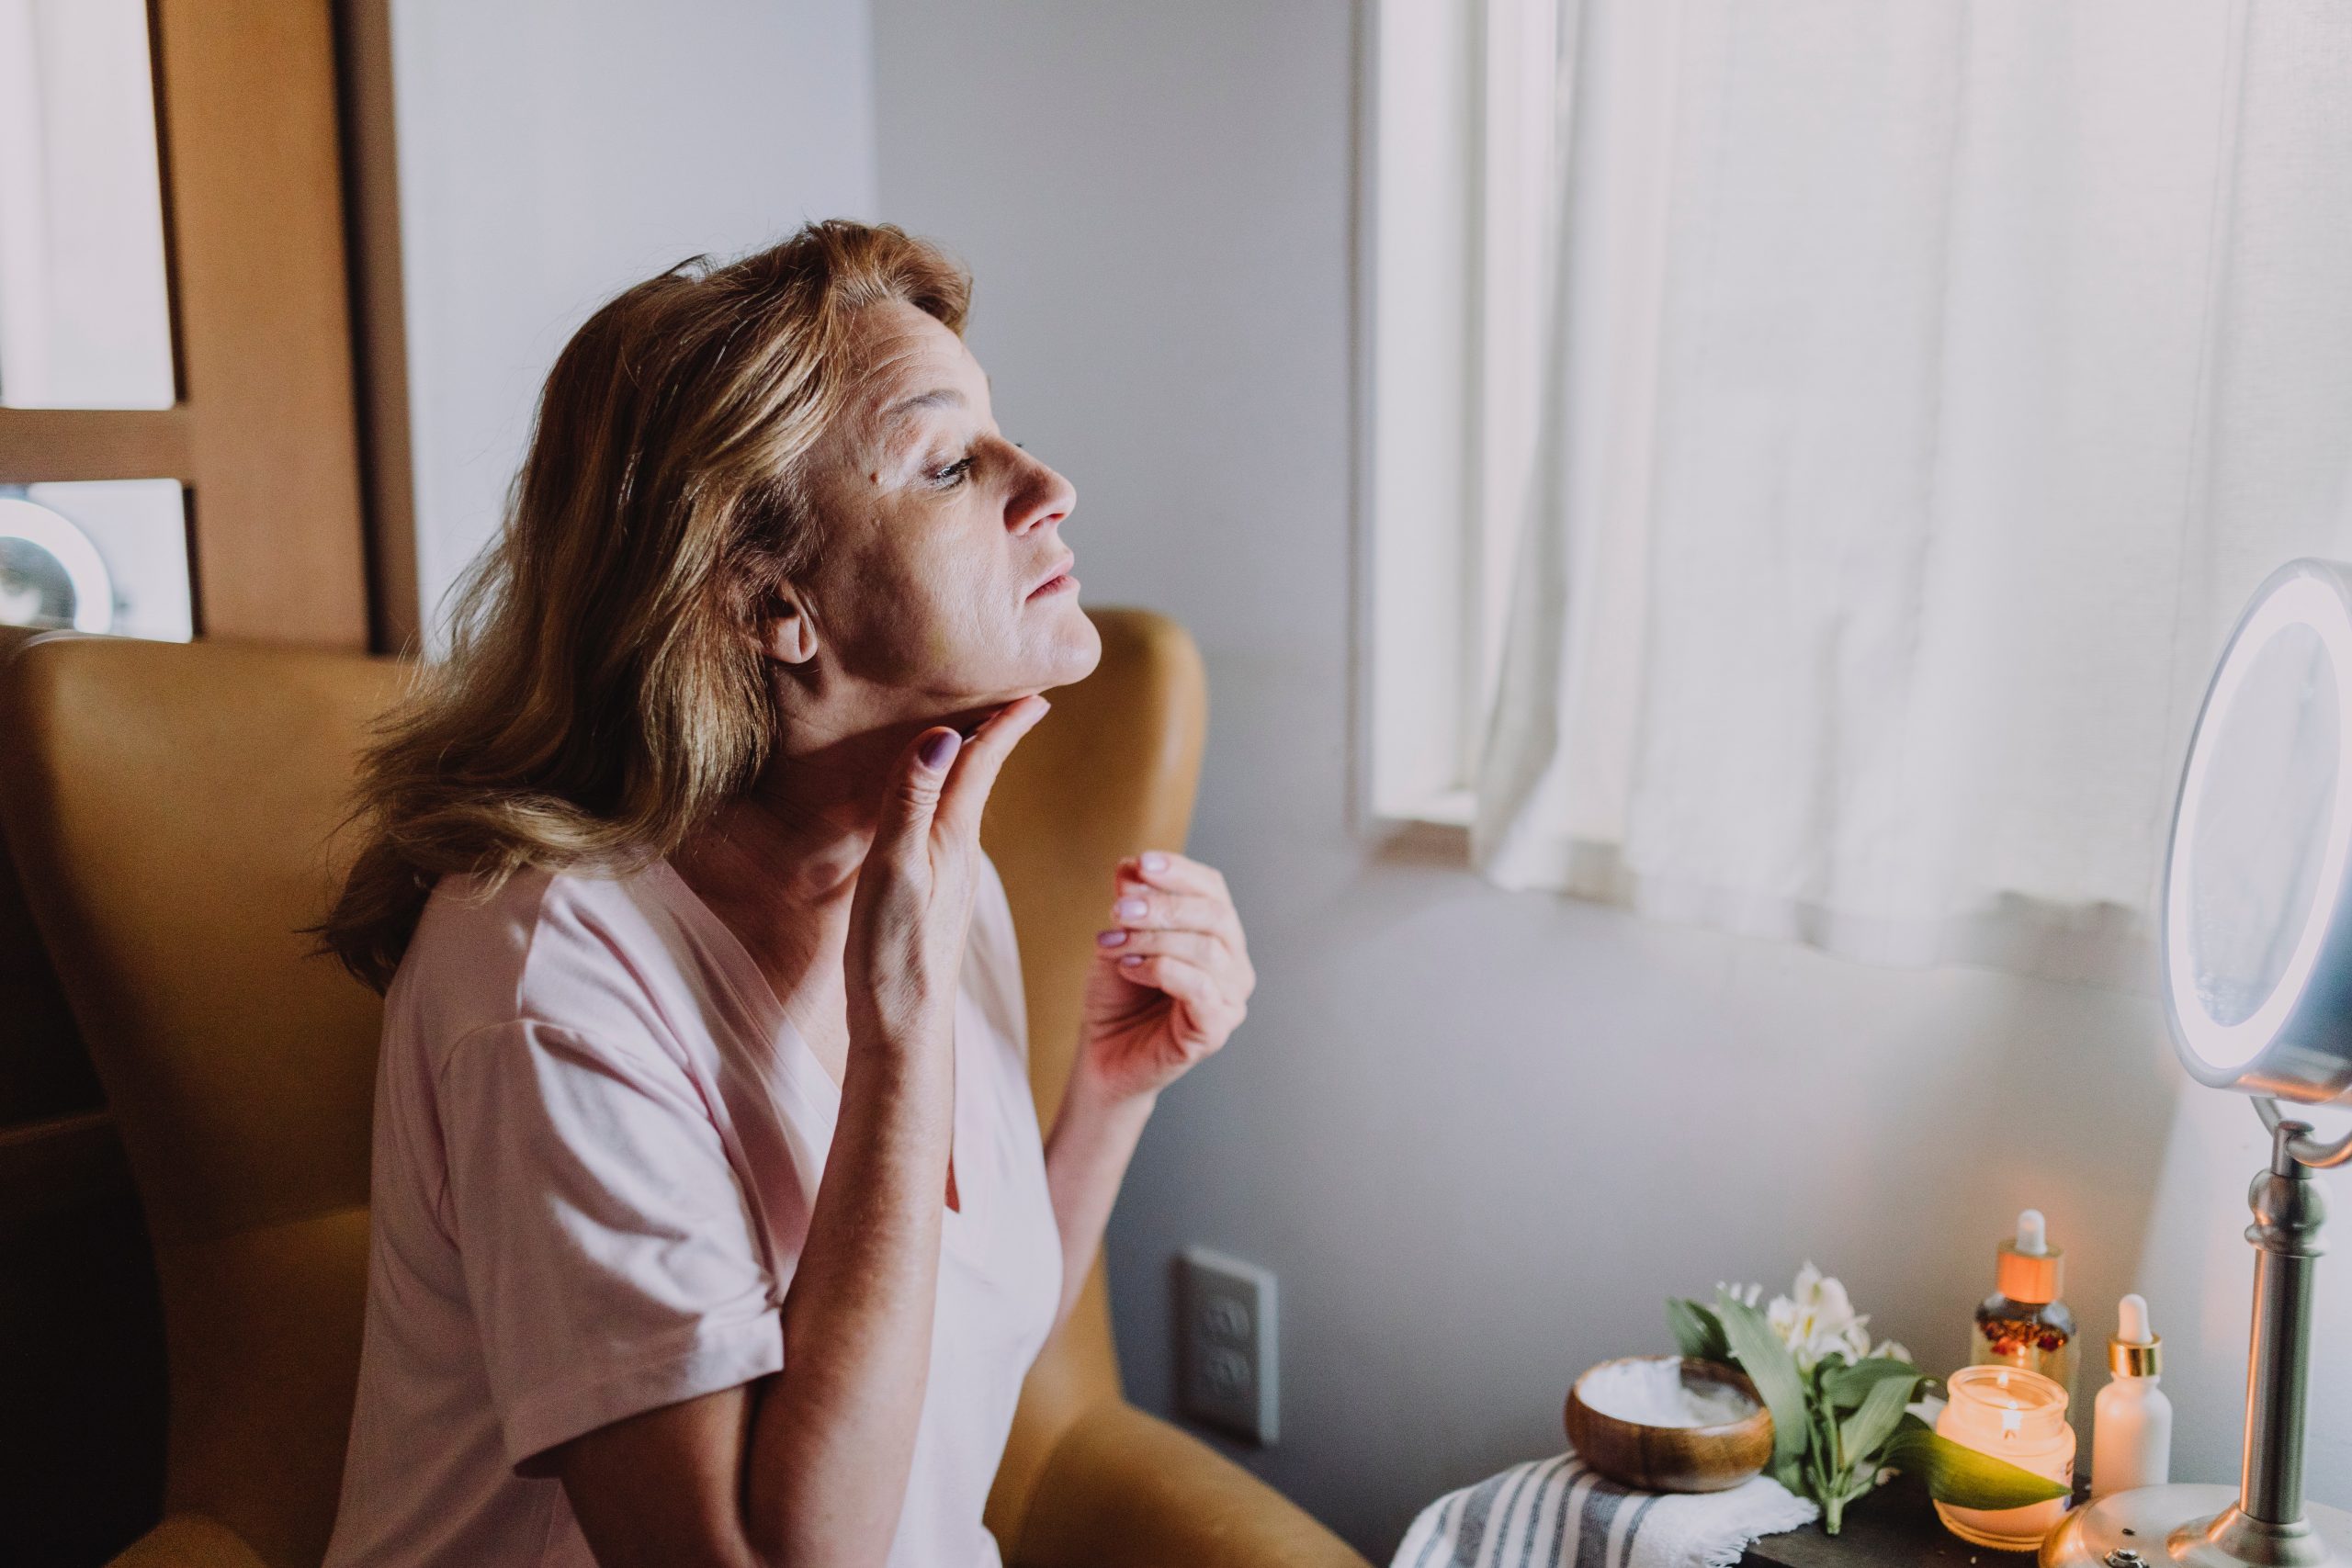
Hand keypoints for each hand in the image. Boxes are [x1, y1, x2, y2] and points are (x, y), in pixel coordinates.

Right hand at [845, 698, 1049, 1053]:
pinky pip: (944, 826)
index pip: (984, 760)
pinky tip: (940, 803)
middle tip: (1014, 689)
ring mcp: (948, 874)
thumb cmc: (895, 952)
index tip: (1038, 685)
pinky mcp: (932, 896)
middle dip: (993, 728)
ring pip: (962, 798)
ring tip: (978, 727)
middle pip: (978, 773)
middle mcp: (958, 849)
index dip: (1006, 719)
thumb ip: (913, 802)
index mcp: (953, 834)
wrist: (903, 1027)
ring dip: (972, 760)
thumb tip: (942, 736)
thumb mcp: (897, 870)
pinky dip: (948, 797)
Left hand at [1077, 851, 1253, 1102]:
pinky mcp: (1216, 1030)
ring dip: (1153, 939)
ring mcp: (1230, 999)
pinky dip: (1160, 969)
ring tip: (1113, 943)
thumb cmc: (1118, 995)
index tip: (1140, 863)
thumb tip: (1131, 866)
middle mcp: (1233, 964)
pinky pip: (1200, 989)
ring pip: (1206, 950)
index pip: (1213, 889)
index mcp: (1217, 934)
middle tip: (1118, 910)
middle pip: (1215, 915)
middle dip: (1163, 906)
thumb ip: (1129, 903)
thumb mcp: (1118, 936)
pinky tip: (1129, 967)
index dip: (1180, 871)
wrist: (1103, 1053)